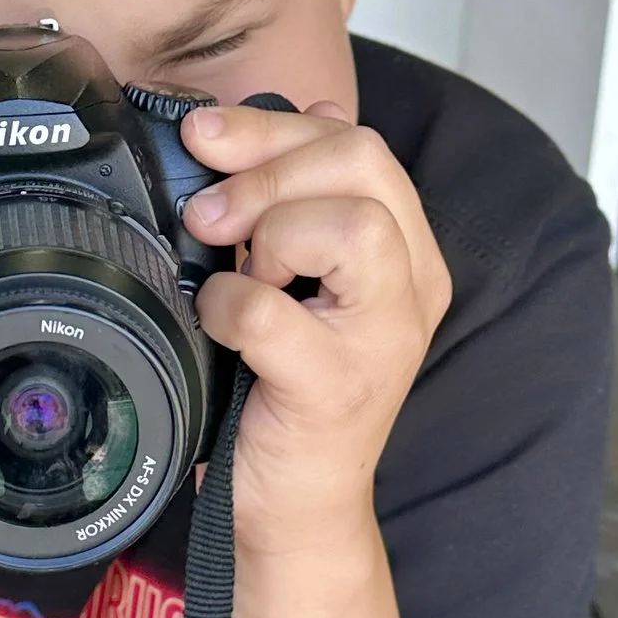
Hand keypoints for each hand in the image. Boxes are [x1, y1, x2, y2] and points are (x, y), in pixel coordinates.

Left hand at [177, 104, 452, 542]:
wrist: (297, 504)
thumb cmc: (288, 388)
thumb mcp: (302, 278)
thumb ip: (305, 201)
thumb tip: (298, 112)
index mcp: (408, 252)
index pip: (359, 144)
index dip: (273, 128)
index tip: (204, 137)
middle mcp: (413, 289)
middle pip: (362, 164)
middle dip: (267, 169)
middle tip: (208, 213)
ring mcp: (382, 341)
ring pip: (349, 226)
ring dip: (268, 232)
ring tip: (232, 269)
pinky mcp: (335, 390)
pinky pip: (273, 314)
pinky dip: (228, 305)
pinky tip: (217, 323)